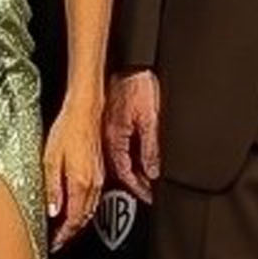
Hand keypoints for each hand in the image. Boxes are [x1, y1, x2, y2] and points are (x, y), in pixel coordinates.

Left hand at [44, 96, 104, 251]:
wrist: (85, 111)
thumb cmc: (67, 130)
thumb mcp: (50, 159)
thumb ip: (52, 188)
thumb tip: (52, 210)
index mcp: (81, 184)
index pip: (73, 220)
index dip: (63, 236)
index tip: (54, 244)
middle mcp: (93, 184)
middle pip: (83, 219)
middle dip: (70, 233)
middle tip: (58, 241)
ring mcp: (98, 178)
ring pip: (89, 210)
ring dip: (77, 223)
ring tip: (64, 230)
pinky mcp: (99, 170)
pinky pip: (93, 198)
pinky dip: (84, 209)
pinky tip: (76, 207)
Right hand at [103, 70, 160, 204]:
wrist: (131, 63)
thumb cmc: (138, 83)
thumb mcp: (150, 119)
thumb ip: (150, 148)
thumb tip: (151, 171)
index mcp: (114, 137)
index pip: (125, 172)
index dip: (138, 187)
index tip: (148, 195)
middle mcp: (106, 135)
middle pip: (118, 169)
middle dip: (133, 183)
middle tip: (146, 192)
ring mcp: (105, 128)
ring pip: (115, 159)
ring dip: (129, 171)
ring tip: (142, 180)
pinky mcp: (108, 121)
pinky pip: (115, 147)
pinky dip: (126, 156)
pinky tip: (134, 158)